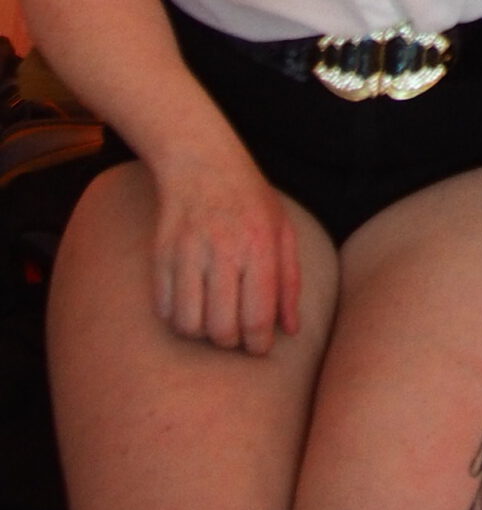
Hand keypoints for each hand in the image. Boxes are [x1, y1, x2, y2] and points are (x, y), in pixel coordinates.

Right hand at [153, 148, 300, 355]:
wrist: (202, 163)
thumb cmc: (251, 201)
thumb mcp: (282, 231)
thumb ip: (290, 282)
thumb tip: (291, 330)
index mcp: (260, 246)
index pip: (257, 317)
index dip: (259, 345)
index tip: (259, 347)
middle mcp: (224, 250)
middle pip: (222, 329)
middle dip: (232, 342)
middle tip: (237, 333)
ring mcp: (188, 253)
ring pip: (190, 326)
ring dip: (203, 333)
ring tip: (213, 319)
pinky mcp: (161, 256)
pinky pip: (164, 310)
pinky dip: (177, 318)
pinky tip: (191, 305)